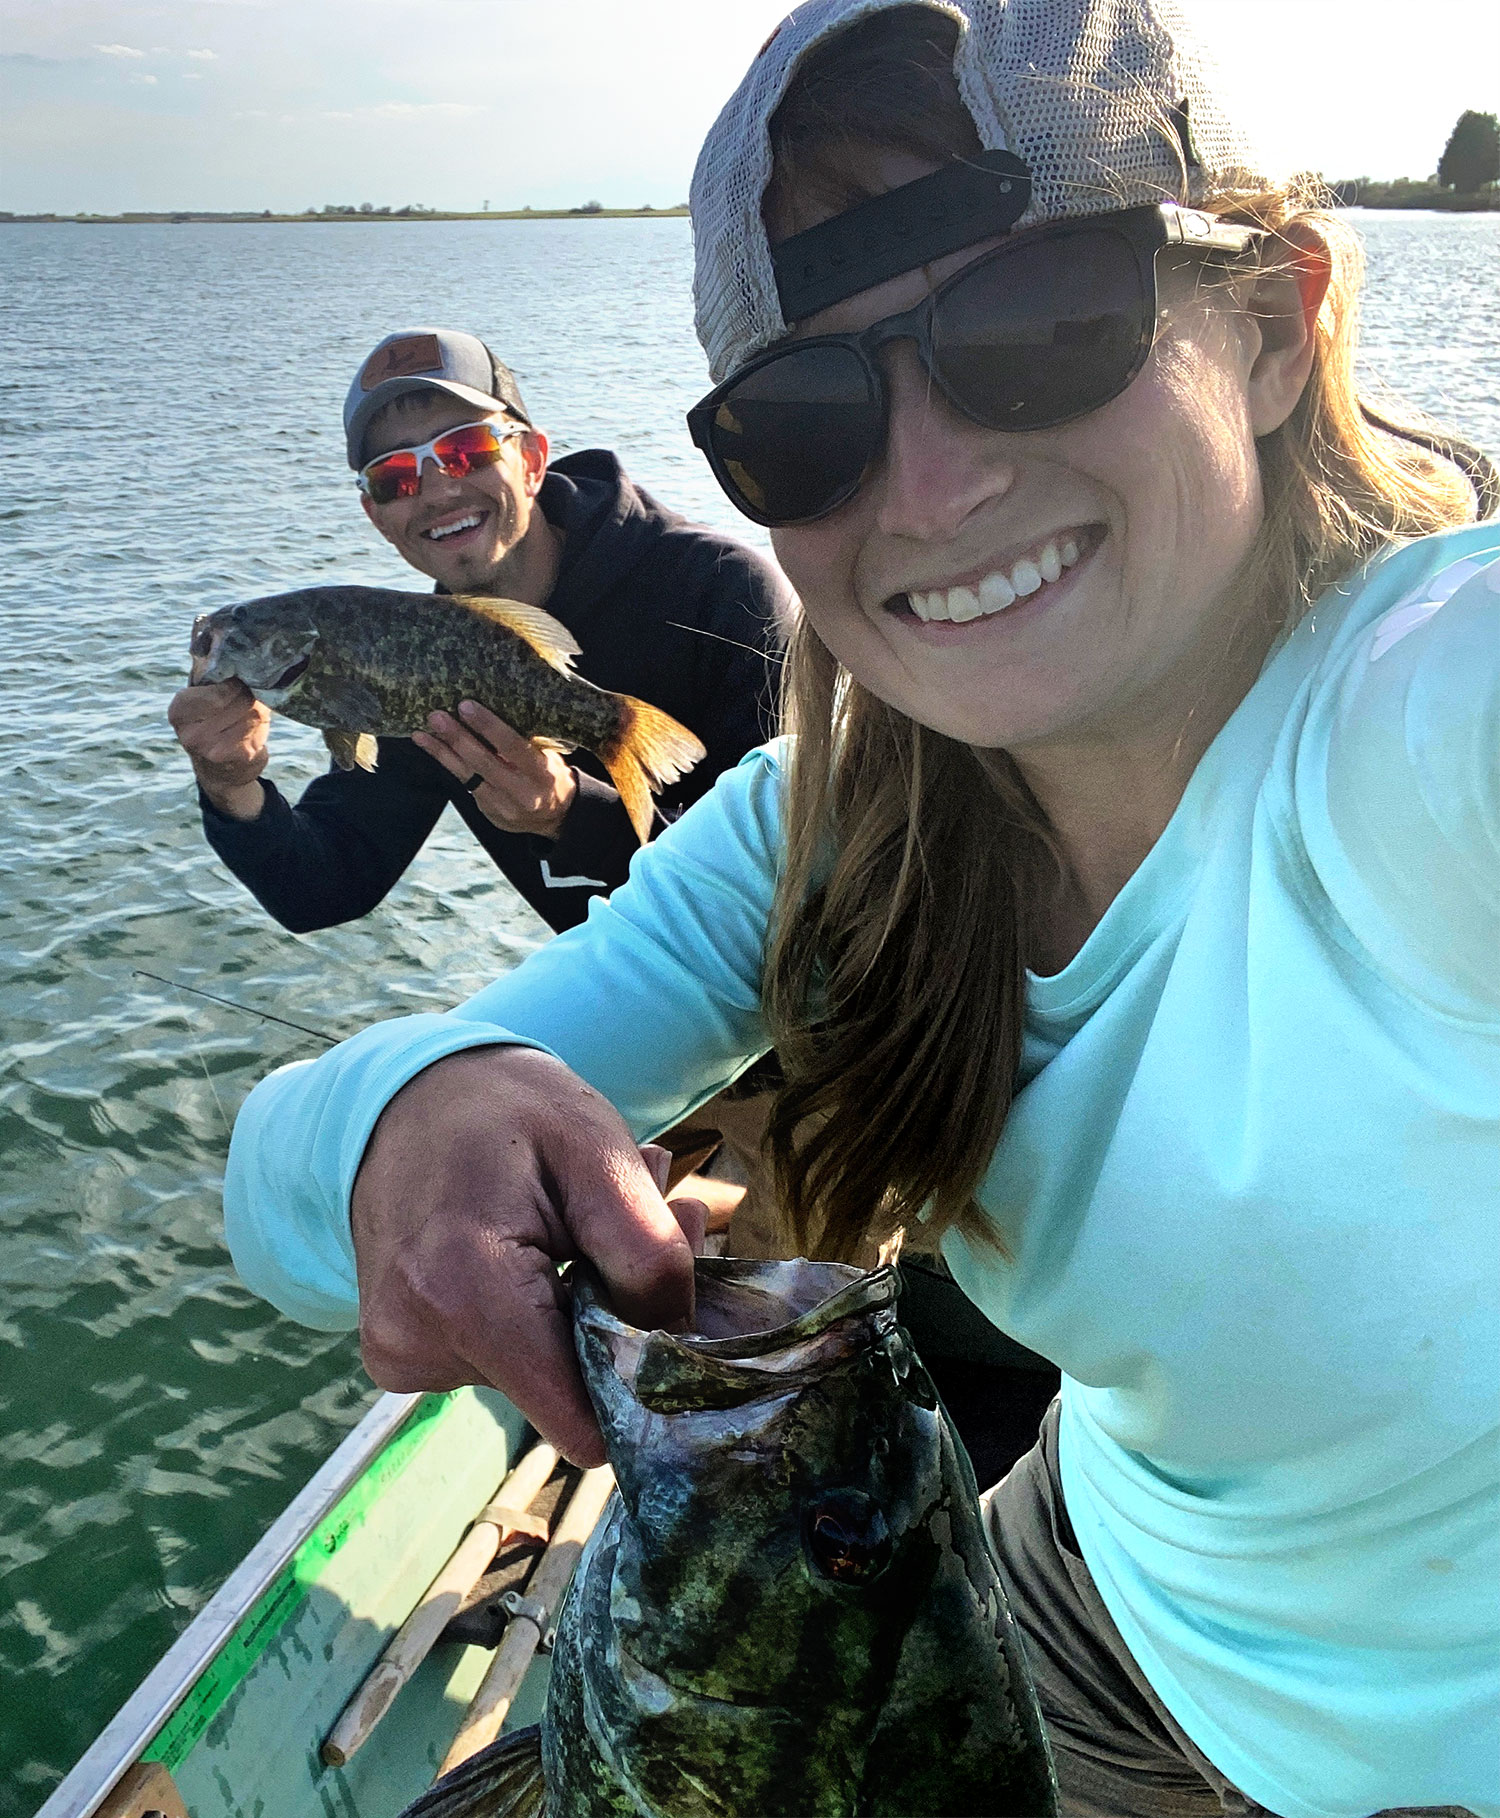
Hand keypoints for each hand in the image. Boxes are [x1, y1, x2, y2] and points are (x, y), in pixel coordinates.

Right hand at [167, 680, 270, 819]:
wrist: (219, 772)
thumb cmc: (211, 721)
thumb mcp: (200, 695)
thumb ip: (207, 668)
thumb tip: (212, 626)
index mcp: (179, 710)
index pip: (217, 689)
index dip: (233, 683)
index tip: (237, 681)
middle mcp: (192, 733)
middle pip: (239, 699)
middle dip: (248, 695)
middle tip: (247, 697)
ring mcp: (214, 750)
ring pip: (253, 713)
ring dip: (257, 710)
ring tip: (248, 714)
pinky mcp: (238, 760)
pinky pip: (260, 731)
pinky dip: (261, 728)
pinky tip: (252, 732)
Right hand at [350, 1045, 701, 1465]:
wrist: (406, 1094)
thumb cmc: (509, 1109)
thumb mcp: (600, 1151)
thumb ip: (648, 1257)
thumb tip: (680, 1353)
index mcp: (464, 1294)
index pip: (582, 1423)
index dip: (650, 1382)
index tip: (680, 1299)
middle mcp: (418, 1341)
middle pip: (570, 1393)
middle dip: (625, 1319)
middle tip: (657, 1212)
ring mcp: (401, 1355)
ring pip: (543, 1375)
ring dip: (588, 1305)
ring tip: (587, 1213)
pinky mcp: (400, 1356)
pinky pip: (503, 1360)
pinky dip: (542, 1311)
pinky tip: (542, 1242)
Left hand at [413, 700, 577, 837]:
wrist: (555, 817)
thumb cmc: (550, 774)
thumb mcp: (548, 756)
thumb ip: (524, 741)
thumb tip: (490, 708)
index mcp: (542, 773)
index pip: (512, 746)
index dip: (488, 726)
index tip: (466, 706)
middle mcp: (522, 792)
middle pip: (483, 763)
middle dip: (458, 738)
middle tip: (436, 716)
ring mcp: (502, 806)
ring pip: (466, 776)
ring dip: (442, 752)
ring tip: (422, 733)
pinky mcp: (487, 812)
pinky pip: (463, 784)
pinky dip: (446, 763)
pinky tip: (430, 747)